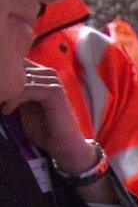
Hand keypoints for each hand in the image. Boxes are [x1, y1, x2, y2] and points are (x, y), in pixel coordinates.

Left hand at [2, 61, 117, 203]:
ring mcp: (53, 81)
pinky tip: (7, 111)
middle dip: (2, 81)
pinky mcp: (55, 92)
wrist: (63, 145)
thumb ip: (14, 92)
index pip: (15, 61)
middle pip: (16, 65)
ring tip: (0, 104)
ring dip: (6, 91)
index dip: (4, 73)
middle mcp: (48, 74)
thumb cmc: (43, 128)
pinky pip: (28, 88)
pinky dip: (14, 99)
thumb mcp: (22, 105)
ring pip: (20, 76)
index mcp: (40, 74)